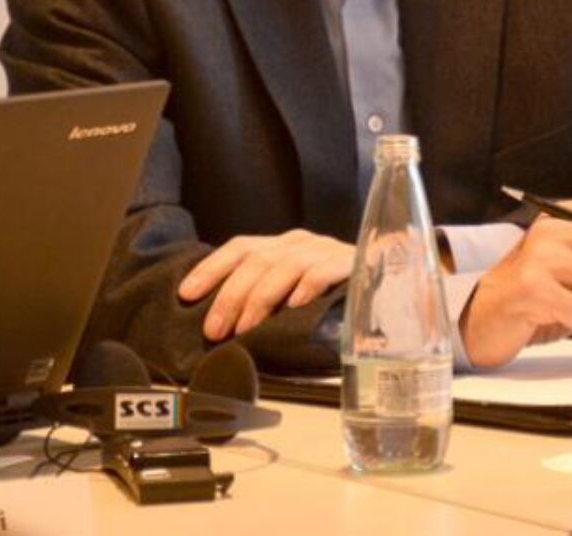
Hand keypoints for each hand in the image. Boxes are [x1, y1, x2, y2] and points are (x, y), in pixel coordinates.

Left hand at [177, 229, 354, 341]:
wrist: (386, 274)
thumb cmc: (331, 289)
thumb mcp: (293, 284)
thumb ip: (266, 291)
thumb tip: (223, 318)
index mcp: (281, 244)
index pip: (239, 248)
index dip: (210, 268)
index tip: (186, 294)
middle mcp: (299, 242)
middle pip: (256, 261)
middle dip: (230, 296)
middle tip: (215, 329)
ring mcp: (323, 251)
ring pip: (282, 267)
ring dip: (258, 300)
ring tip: (245, 329)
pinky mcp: (347, 264)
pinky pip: (321, 272)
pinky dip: (304, 288)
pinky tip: (293, 306)